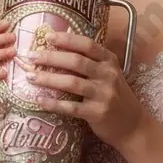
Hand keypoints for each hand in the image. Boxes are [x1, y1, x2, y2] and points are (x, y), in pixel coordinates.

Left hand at [25, 31, 146, 149]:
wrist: (132, 125)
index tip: (47, 37)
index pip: (87, 45)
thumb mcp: (108, 73)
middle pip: (76, 61)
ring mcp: (103, 94)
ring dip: (48, 79)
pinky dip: (53, 104)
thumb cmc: (115, 95)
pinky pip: (71, 107)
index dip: (67, 39)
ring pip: (72, 83)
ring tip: (30, 77)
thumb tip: (59, 45)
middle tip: (31, 56)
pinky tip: (39, 100)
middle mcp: (108, 75)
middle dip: (51, 57)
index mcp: (109, 61)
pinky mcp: (97, 113)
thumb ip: (90, 61)